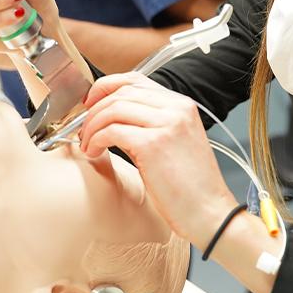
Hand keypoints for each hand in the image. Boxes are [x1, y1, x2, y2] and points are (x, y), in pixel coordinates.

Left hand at [77, 72, 236, 246]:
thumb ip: (150, 125)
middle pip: (121, 92)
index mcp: (182, 105)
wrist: (209, 212)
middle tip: (84, 130)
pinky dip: (96, 140)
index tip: (90, 104)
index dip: (106, 87)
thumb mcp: (174, 143)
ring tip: (88, 145)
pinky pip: (112, 131)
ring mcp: (166, 123)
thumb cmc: (190, 187)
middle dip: (94, 110)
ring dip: (92, 126)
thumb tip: (112, 119)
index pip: (135, 80)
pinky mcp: (153, 144)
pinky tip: (94, 153)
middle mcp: (176, 108)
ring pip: (113, 109)